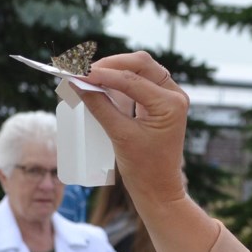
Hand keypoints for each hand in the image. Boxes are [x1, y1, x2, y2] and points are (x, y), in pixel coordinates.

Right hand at [79, 51, 188, 205]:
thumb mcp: (120, 135)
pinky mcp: (161, 103)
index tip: (76, 73)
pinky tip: (102, 84)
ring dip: (115, 69)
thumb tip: (77, 82)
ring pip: (141, 69)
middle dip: (111, 64)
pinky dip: (121, 79)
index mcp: (171, 104)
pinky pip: (141, 82)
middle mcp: (175, 96)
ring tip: (89, 76)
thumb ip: (99, 106)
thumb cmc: (144, 168)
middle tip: (83, 71)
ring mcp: (170, 98)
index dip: (103, 74)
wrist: (159, 188)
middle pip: (141, 64)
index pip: (132, 79)